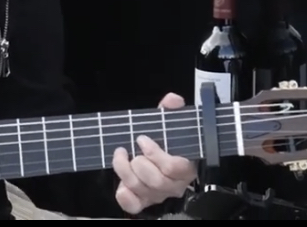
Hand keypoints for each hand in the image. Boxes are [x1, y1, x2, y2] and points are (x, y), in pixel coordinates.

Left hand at [111, 93, 197, 214]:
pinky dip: (124, 196)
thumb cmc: (166, 140)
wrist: (155, 153)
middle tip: (130, 149)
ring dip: (125, 171)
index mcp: (186, 167)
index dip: (155, 153)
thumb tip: (172, 100)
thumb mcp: (169, 123)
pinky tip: (120, 185)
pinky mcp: (143, 201)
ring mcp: (158, 194)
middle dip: (139, 163)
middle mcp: (174, 185)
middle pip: (157, 181)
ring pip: (142, 190)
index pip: (174, 167)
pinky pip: (134, 205)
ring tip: (120, 155)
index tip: (142, 139)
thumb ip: (172, 111)